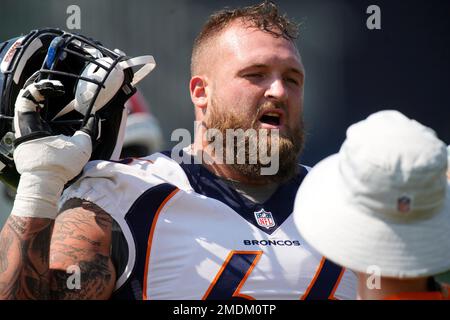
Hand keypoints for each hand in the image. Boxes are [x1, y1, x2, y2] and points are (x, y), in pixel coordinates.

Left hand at [11, 75, 97, 218]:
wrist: (44, 187)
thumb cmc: (59, 166)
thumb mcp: (81, 145)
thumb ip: (89, 129)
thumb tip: (96, 119)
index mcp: (31, 125)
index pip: (28, 95)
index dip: (43, 87)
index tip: (58, 91)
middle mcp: (22, 130)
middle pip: (24, 103)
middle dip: (40, 95)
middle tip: (54, 94)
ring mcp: (20, 139)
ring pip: (24, 116)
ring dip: (38, 109)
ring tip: (53, 107)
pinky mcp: (23, 148)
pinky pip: (27, 128)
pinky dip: (38, 122)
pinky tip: (51, 126)